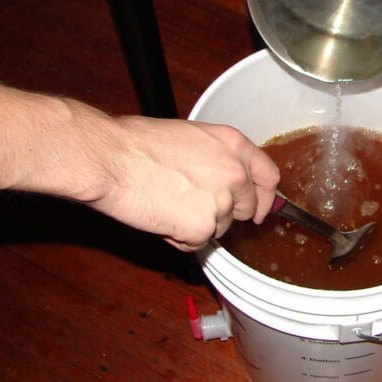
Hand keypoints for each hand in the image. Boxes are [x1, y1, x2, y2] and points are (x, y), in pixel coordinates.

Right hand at [89, 118, 279, 251]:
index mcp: (234, 145)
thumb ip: (218, 158)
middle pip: (246, 208)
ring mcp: (221, 201)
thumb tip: (230, 179)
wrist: (112, 159)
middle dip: (224, 212)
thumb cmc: (139, 143)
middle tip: (191, 203)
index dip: (265, 197)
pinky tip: (161, 217)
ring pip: (220, 227)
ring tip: (167, 202)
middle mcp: (235, 173)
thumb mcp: (193, 137)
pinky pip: (198, 244)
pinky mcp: (202, 228)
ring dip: (198, 223)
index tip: (259, 209)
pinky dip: (180, 238)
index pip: (269, 176)